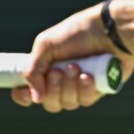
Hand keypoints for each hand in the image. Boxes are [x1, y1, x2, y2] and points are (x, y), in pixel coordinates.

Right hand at [11, 2, 133, 112]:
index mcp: (47, 67)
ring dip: (69, 86)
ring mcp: (80, 86)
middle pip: (49, 102)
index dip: (23, 95)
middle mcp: (62, 79)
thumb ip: (33, 70)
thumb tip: (35, 98)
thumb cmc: (78, 32)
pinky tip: (88, 76)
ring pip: (68, 103)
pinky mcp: (98, 90)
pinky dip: (84, 89)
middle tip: (59, 71)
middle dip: (53, 88)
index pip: (29, 89)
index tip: (23, 92)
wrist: (110, 30)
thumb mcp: (46, 45)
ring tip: (77, 66)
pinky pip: (85, 101)